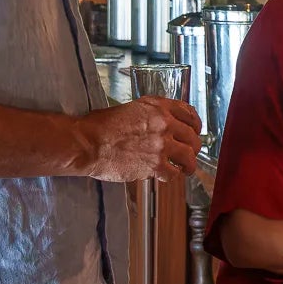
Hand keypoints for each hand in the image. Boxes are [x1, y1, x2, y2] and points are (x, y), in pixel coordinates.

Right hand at [80, 97, 203, 182]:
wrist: (87, 143)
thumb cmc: (101, 126)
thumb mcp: (131, 108)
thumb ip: (152, 114)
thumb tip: (165, 123)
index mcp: (158, 107)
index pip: (189, 113)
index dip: (195, 125)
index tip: (195, 131)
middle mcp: (164, 123)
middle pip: (192, 137)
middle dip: (193, 147)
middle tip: (189, 154)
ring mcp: (161, 145)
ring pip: (189, 156)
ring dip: (189, 165)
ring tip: (185, 169)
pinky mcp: (155, 165)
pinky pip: (173, 173)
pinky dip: (172, 176)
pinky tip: (166, 176)